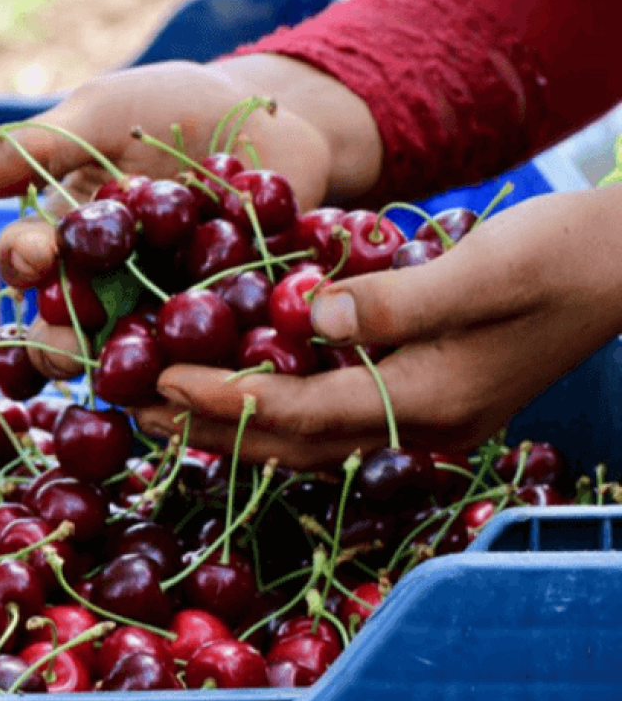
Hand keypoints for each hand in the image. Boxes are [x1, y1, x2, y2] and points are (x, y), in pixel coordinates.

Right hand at [0, 56, 378, 378]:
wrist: (271, 118)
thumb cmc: (173, 107)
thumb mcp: (106, 114)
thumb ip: (43, 145)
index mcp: (66, 235)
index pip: (25, 259)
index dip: (22, 261)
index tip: (38, 252)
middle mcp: (104, 284)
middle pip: (64, 328)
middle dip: (57, 342)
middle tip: (64, 345)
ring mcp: (160, 309)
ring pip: (128, 356)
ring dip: (120, 368)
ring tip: (125, 372)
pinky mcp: (222, 325)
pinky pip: (207, 355)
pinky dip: (202, 365)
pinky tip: (204, 370)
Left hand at [133, 185, 621, 469]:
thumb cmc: (568, 258)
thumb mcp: (485, 270)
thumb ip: (397, 300)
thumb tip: (312, 316)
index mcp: (427, 401)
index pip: (302, 413)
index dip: (226, 399)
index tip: (158, 380)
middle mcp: (417, 424)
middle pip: (292, 442)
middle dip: (210, 427)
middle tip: (133, 408)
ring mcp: (423, 416)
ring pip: (309, 436)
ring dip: (235, 423)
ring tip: (167, 405)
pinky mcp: (426, 395)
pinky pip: (333, 413)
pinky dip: (279, 405)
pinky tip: (242, 385)